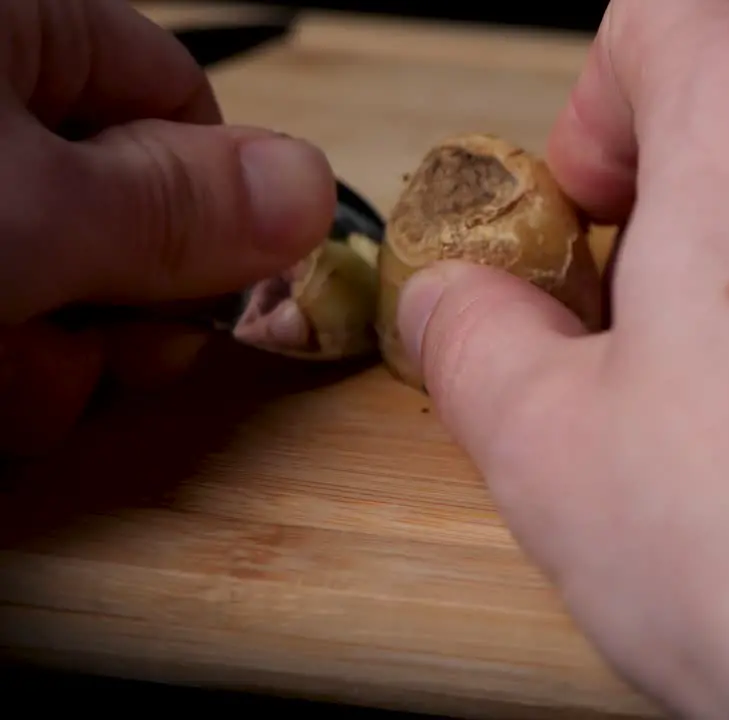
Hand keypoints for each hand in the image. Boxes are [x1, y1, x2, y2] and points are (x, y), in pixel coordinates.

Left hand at [0, 0, 334, 454]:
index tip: (221, 291)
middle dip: (130, 305)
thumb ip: (173, 205)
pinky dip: (1, 370)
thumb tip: (313, 191)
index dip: (217, 198)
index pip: (172, 93)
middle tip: (113, 362)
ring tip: (10, 390)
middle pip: (119, 204)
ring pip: (54, 277)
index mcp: (16, 27)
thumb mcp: (21, 208)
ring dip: (60, 360)